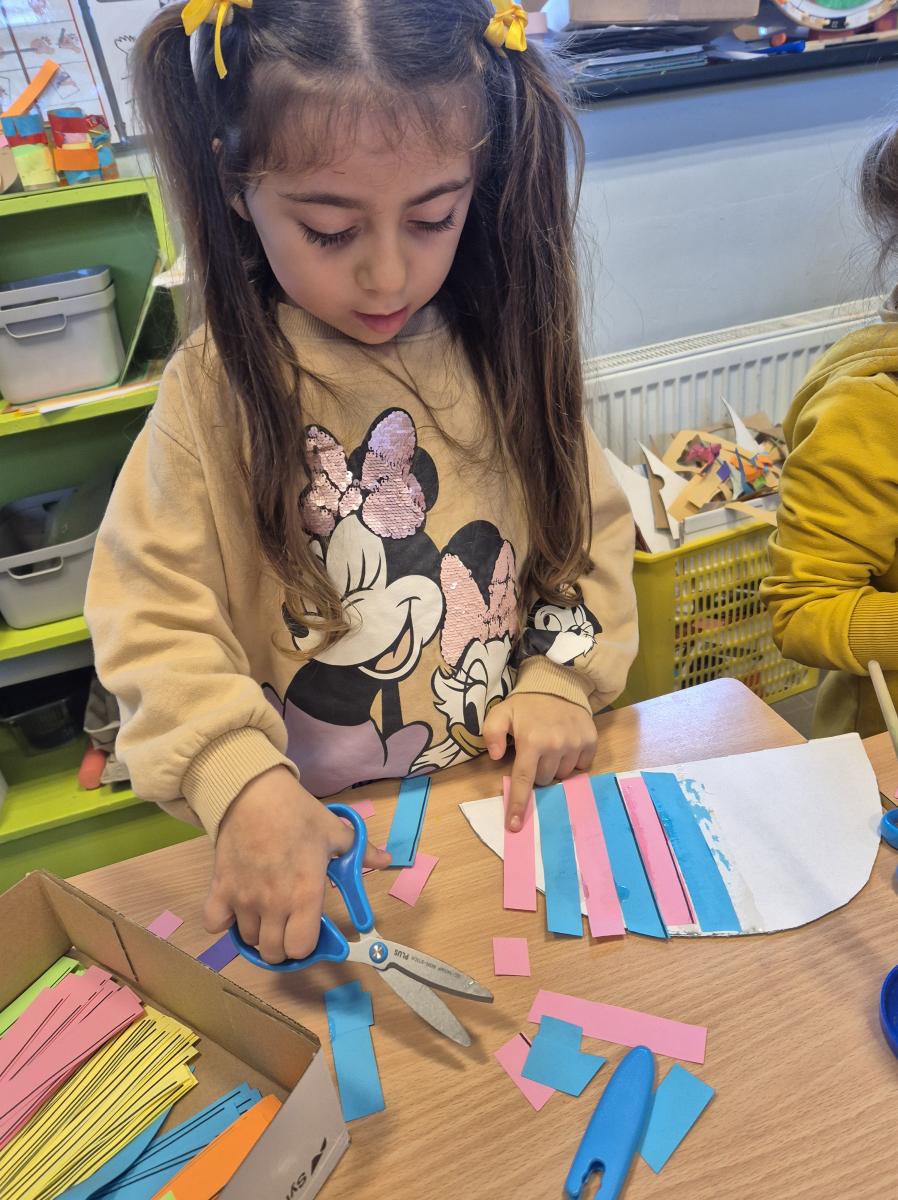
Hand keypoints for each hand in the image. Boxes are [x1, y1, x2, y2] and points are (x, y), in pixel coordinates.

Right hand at [203, 766, 390, 963]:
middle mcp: (273, 905)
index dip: (306, 946)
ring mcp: (243, 899)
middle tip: (287, 926)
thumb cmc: (298, 814)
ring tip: (265, 912)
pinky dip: (224, 922)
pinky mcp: (219, 889)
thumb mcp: (335, 832)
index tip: (308, 932)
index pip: (301, 948)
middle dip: (282, 946)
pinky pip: (215, 923)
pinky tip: (235, 908)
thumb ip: (361, 852)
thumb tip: (387, 860)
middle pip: (273, 953)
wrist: (253, 794)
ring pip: (247, 939)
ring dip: (258, 932)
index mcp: (305, 895)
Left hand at [482, 694, 597, 832]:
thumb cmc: (526, 704)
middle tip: (535, 752)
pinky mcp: (590, 742)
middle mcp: (555, 746)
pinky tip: (567, 745)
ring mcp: (575, 744)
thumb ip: (492, 734)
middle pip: (544, 780)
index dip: (518, 804)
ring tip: (551, 746)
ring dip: (555, 767)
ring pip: (563, 775)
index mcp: (531, 742)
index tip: (515, 826)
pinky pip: (582, 767)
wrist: (558, 684)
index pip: (523, 780)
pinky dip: (574, 761)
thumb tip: (496, 757)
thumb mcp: (500, 713)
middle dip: (537, 771)